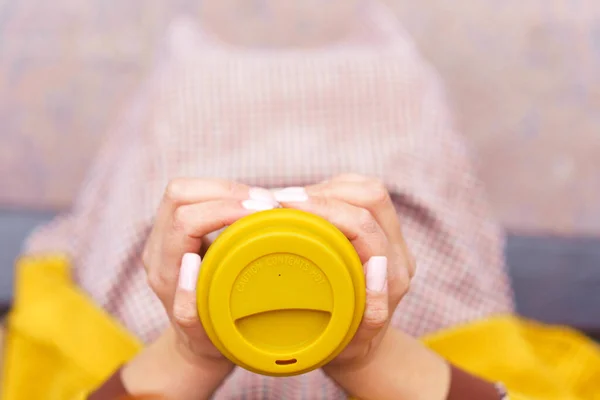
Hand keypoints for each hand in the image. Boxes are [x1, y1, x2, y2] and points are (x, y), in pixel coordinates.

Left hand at [127, 178, 277, 396]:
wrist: (194, 340)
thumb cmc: (205, 338)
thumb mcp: (201, 332)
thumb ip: (189, 306)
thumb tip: (189, 263)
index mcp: (162, 271)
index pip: (184, 221)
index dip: (222, 209)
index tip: (260, 213)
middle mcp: (156, 248)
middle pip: (178, 192)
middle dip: (225, 190)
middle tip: (265, 203)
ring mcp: (162, 234)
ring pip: (184, 188)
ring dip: (225, 188)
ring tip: (260, 201)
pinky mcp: (175, 226)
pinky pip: (194, 195)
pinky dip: (224, 193)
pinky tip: (247, 204)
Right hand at [273, 174, 415, 372]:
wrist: (363, 346)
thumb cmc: (349, 346)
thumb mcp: (351, 343)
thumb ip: (364, 315)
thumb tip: (366, 272)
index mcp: (393, 276)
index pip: (366, 226)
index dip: (326, 210)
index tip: (287, 208)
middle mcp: (398, 252)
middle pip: (372, 196)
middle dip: (324, 192)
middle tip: (282, 199)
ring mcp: (391, 237)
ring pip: (367, 188)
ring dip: (327, 187)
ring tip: (290, 198)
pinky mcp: (377, 227)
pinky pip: (359, 193)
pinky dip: (331, 190)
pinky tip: (306, 200)